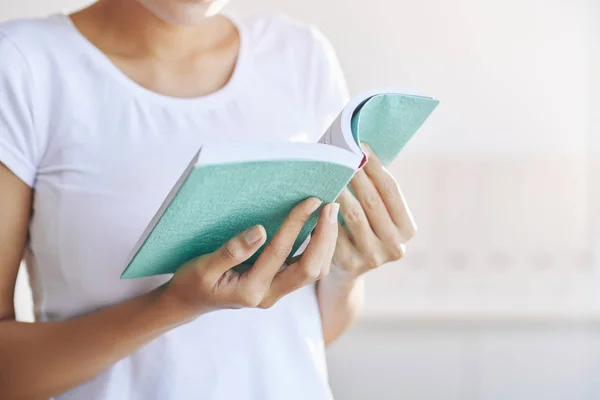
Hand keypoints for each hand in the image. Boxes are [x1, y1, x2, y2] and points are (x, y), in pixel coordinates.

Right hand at [161, 198, 339, 320]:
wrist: (190, 301)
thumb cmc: (193, 282)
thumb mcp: (203, 267)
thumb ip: (232, 251)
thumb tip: (260, 230)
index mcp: (251, 290)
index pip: (280, 252)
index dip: (297, 224)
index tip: (310, 201)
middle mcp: (269, 294)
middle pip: (311, 269)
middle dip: (325, 236)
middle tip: (331, 205)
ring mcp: (277, 291)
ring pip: (314, 271)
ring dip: (326, 243)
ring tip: (330, 213)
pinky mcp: (279, 284)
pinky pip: (307, 269)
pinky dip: (319, 248)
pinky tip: (322, 227)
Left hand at [333, 144, 416, 278]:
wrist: (346, 270)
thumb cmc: (363, 229)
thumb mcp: (378, 215)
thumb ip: (376, 190)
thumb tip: (361, 150)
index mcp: (408, 229)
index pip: (391, 190)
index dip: (375, 166)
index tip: (361, 146)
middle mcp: (395, 246)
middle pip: (372, 201)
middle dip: (356, 174)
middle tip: (342, 154)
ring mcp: (373, 257)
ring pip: (353, 215)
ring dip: (340, 189)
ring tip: (329, 171)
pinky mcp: (349, 263)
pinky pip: (336, 230)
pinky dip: (326, 211)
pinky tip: (318, 194)